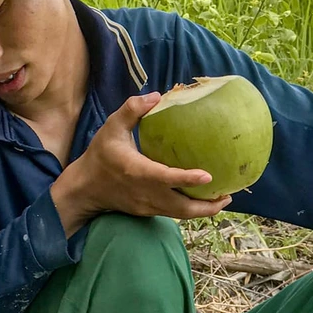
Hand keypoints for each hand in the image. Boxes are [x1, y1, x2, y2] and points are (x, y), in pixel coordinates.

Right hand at [50, 92, 231, 236]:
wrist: (84, 189)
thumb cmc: (100, 156)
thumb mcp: (111, 128)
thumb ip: (132, 110)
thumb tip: (157, 97)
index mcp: (137, 172)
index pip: (166, 179)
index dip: (187, 179)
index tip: (209, 176)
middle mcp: (146, 193)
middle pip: (182, 208)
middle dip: (208, 206)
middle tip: (228, 195)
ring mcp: (147, 206)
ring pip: (180, 214)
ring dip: (203, 210)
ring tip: (222, 200)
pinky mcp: (147, 211)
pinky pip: (173, 213)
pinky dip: (189, 209)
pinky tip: (200, 199)